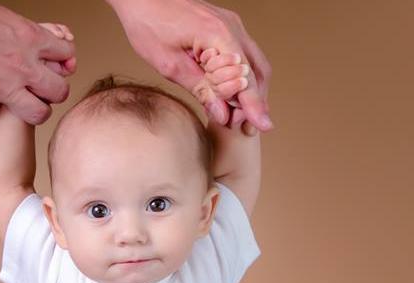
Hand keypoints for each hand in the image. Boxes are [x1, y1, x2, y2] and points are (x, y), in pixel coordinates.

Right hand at [0, 0, 75, 123]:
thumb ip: (24, 32)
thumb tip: (44, 40)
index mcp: (28, 37)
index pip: (66, 55)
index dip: (62, 62)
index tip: (53, 64)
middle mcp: (22, 66)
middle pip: (60, 91)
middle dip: (53, 90)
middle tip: (41, 89)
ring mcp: (4, 88)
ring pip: (40, 113)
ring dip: (35, 108)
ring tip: (23, 101)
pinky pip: (1, 114)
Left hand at [108, 0, 271, 131]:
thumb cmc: (149, 26)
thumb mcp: (170, 66)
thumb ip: (200, 90)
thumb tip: (223, 115)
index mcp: (218, 34)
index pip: (246, 77)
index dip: (255, 105)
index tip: (264, 126)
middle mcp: (231, 26)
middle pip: (257, 71)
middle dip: (254, 102)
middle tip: (244, 127)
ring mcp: (231, 25)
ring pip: (254, 64)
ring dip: (251, 91)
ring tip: (238, 116)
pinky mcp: (225, 27)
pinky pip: (244, 56)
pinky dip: (243, 78)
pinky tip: (231, 95)